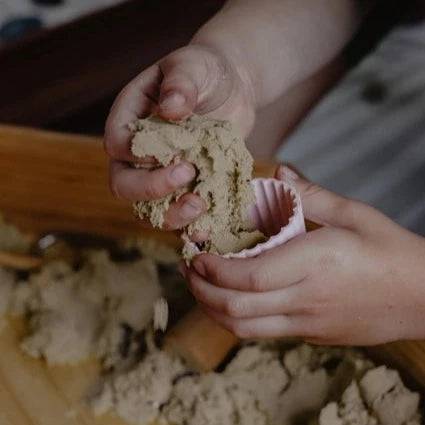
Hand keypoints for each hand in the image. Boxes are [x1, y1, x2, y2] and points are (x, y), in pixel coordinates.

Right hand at [105, 44, 255, 230]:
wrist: (231, 89)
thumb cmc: (205, 72)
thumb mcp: (193, 66)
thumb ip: (180, 84)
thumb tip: (171, 108)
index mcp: (130, 119)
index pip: (117, 145)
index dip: (137, 155)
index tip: (173, 152)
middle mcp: (138, 154)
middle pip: (124, 184)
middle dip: (151, 189)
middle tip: (188, 176)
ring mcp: (160, 176)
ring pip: (149, 210)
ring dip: (171, 216)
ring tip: (201, 206)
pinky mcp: (184, 190)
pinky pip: (180, 218)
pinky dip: (192, 227)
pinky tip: (209, 228)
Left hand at [183, 166, 424, 344]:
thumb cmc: (391, 251)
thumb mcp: (355, 214)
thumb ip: (312, 196)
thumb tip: (279, 176)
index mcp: (314, 264)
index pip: (247, 277)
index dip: (213, 269)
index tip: (197, 254)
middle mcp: (305, 299)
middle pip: (236, 309)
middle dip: (202, 291)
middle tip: (188, 270)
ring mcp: (307, 322)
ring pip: (244, 328)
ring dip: (213, 310)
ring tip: (201, 287)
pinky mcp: (311, 334)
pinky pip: (263, 332)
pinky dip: (237, 319)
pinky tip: (233, 301)